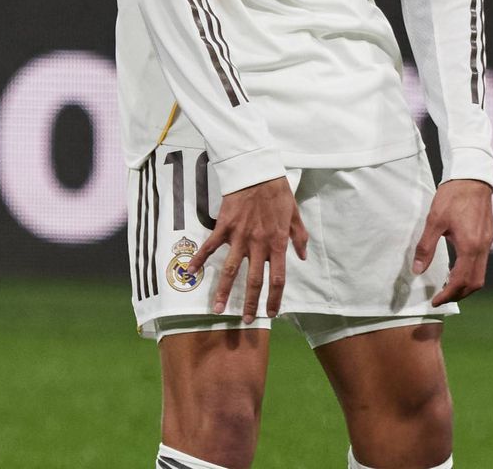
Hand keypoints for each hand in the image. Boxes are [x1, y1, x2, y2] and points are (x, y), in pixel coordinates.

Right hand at [184, 176, 308, 322]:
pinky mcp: (224, 227)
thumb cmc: (277, 192)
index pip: (277, 278)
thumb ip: (299, 237)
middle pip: (254, 280)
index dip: (274, 298)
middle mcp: (258, 244)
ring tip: (218, 309)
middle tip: (247, 320)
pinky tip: (191, 273)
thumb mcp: (295, 214)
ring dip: (224, 291)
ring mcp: (239, 237)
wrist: (257, 171)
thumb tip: (302, 257)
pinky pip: (210, 247)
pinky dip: (199, 260)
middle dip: (250, 303)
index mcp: (277, 243)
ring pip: (230, 270)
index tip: (271, 313)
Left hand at [412, 179, 492, 305]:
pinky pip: (482, 263)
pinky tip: (457, 268)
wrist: (473, 177)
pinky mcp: (488, 237)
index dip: (447, 294)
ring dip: (465, 285)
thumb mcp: (434, 221)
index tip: (435, 301)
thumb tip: (418, 270)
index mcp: (469, 246)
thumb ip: (426, 247)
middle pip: (475, 283)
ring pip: (481, 275)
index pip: (460, 281)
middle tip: (441, 298)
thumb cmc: (453, 196)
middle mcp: (482, 248)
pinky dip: (470, 273)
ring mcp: (488, 243)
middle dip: (458, 295)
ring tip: (448, 286)